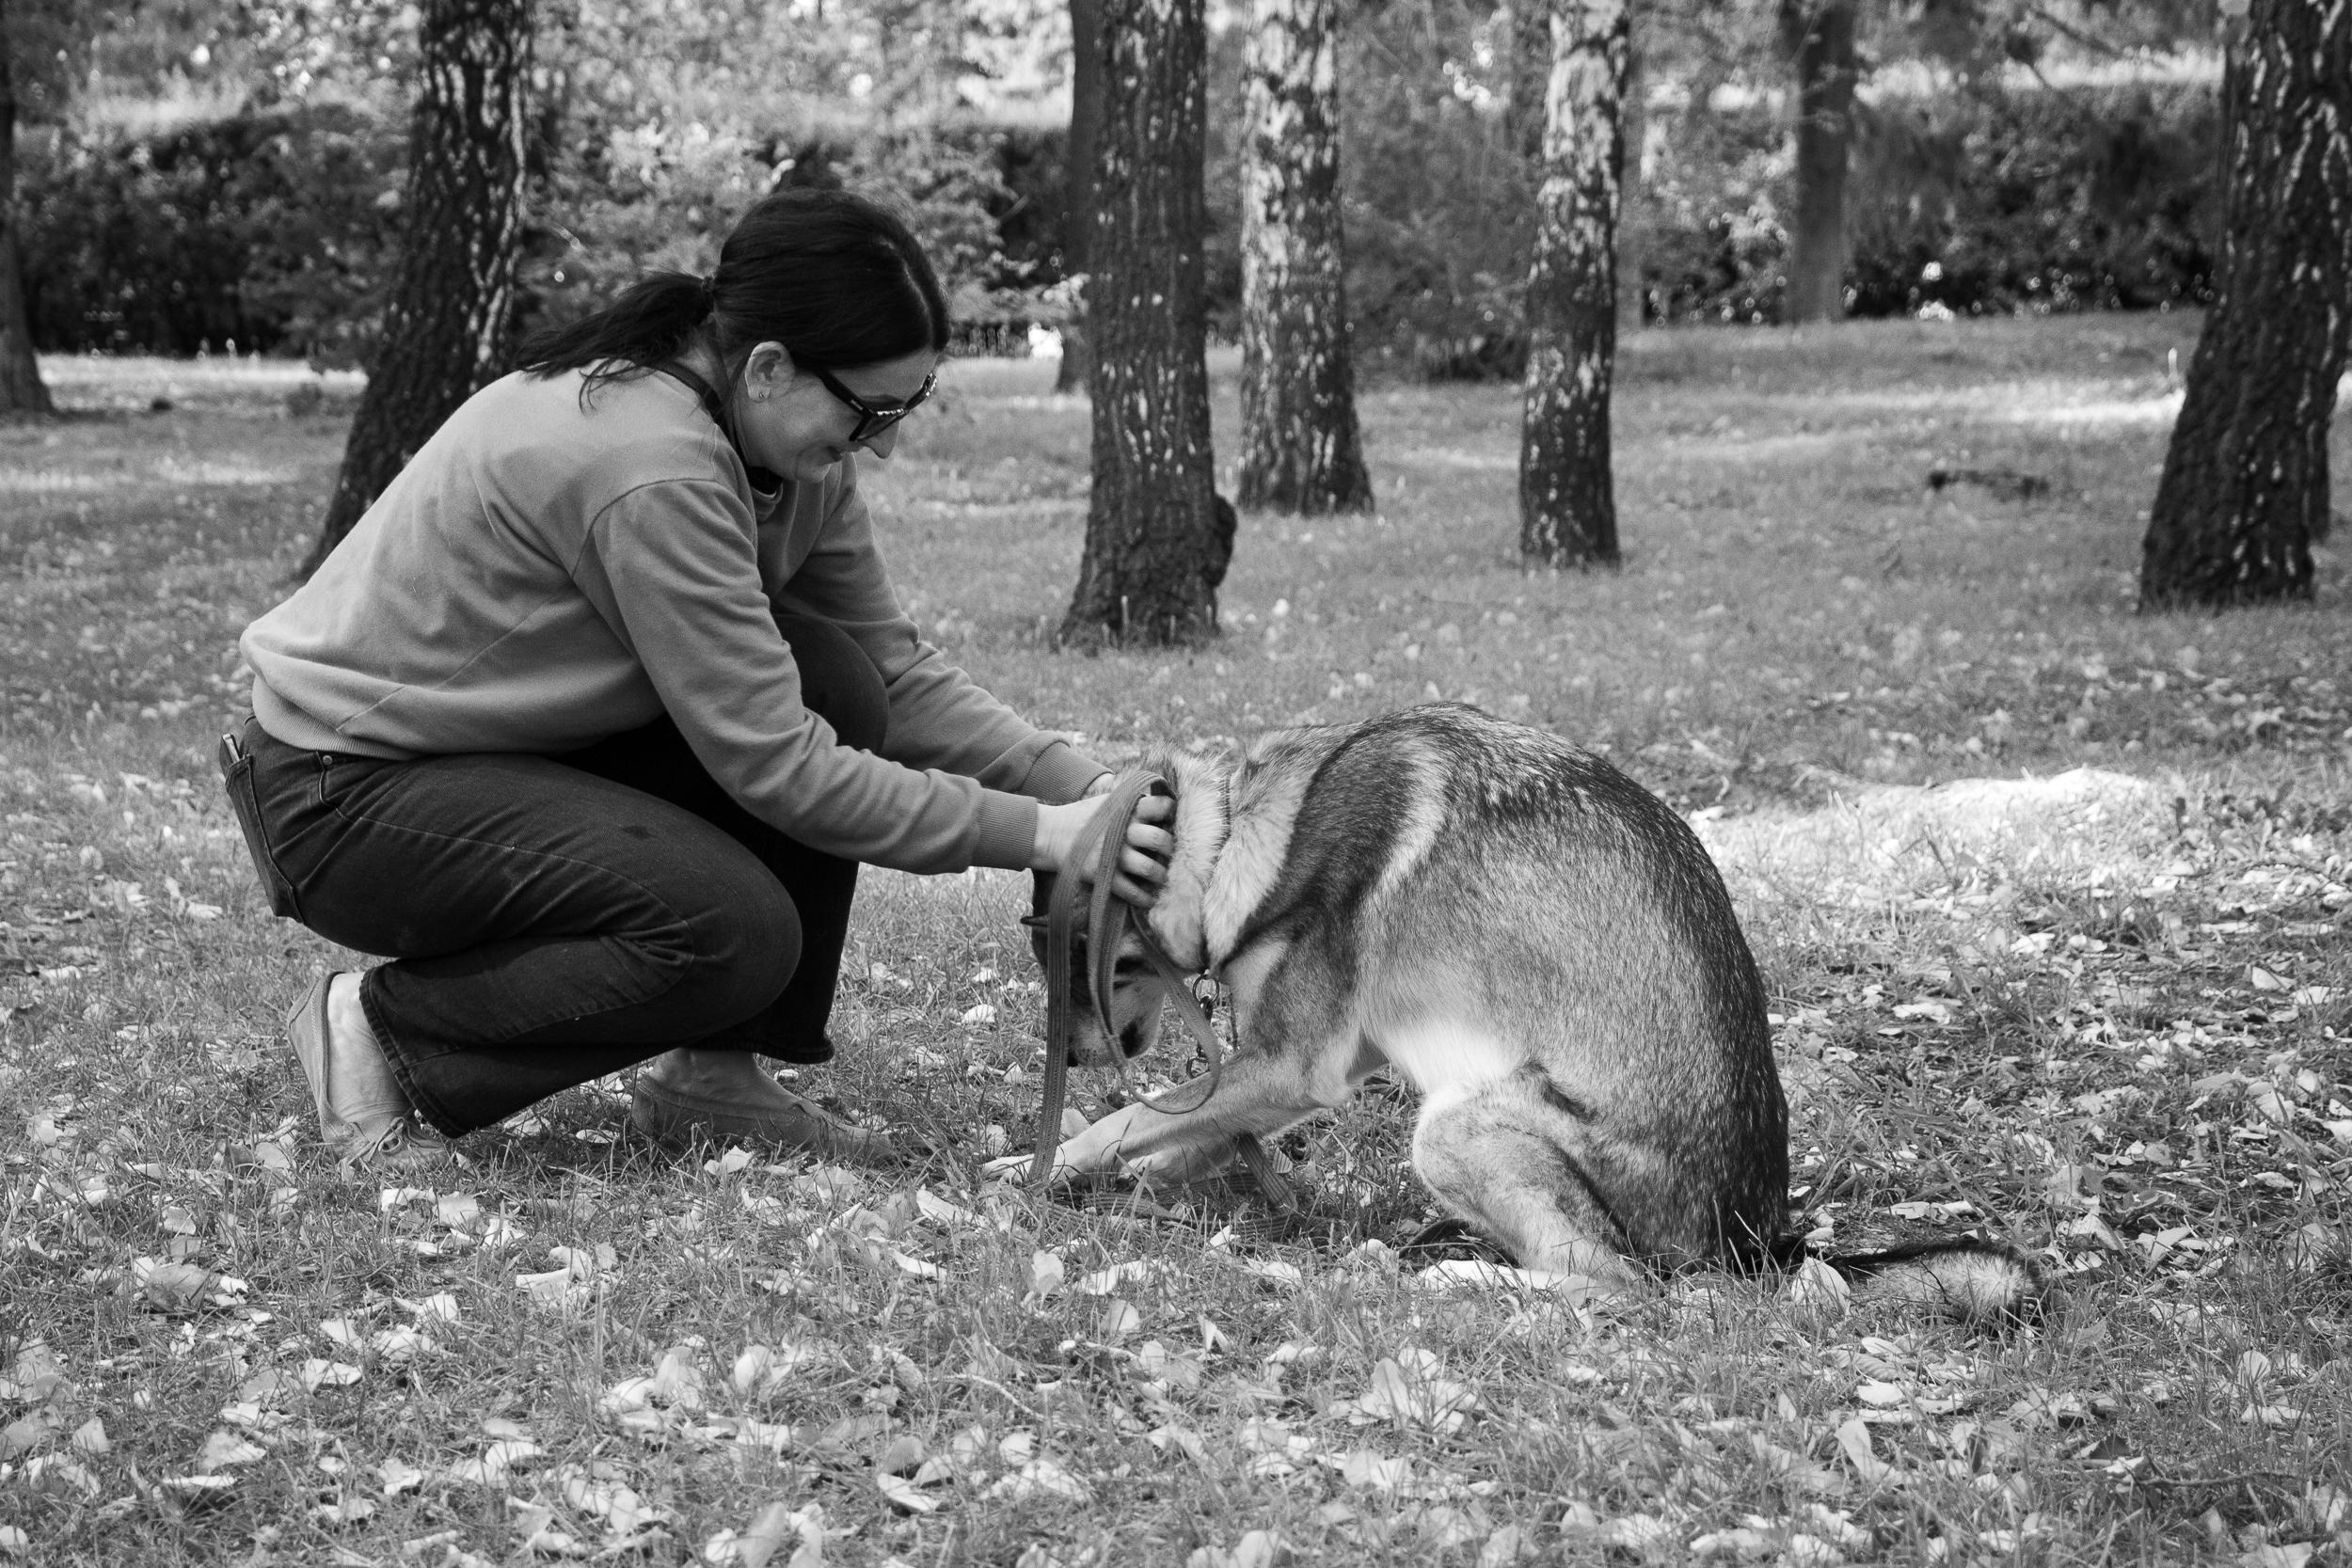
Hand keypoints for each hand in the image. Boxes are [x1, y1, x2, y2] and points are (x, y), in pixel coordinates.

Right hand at [1031, 792, 1174, 906]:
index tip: (1169, 817)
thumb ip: (1131, 802)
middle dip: (1169, 848)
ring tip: (1162, 877)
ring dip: (1161, 875)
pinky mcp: (1105, 876)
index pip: (1159, 805)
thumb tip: (1156, 804)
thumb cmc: (1082, 816)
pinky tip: (1149, 899)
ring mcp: (1114, 855)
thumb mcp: (1107, 801)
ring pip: (1149, 868)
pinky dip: (1144, 898)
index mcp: (1126, 810)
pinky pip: (1131, 891)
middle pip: (1158, 839)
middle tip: (1168, 853)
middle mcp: (1123, 831)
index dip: (1168, 811)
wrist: (1051, 834)